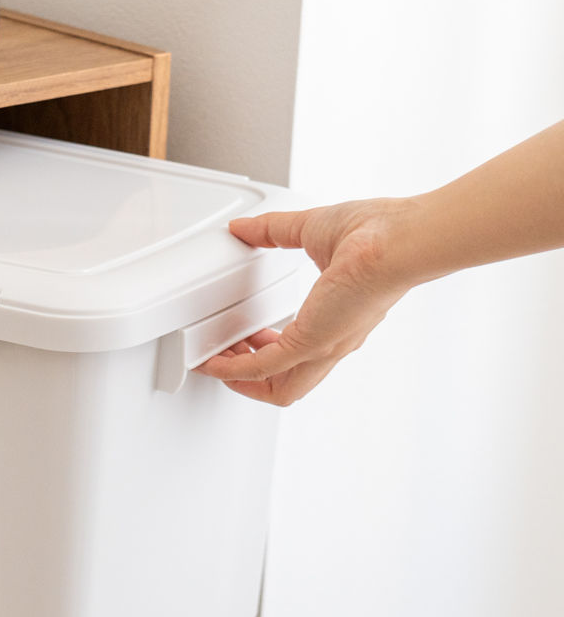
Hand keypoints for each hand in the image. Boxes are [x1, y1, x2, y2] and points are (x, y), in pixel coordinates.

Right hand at [196, 198, 419, 404]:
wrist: (399, 240)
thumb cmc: (378, 234)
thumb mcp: (312, 230)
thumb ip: (274, 230)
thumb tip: (246, 227)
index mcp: (339, 318)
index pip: (301, 353)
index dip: (267, 349)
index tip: (244, 340)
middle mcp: (334, 341)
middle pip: (289, 384)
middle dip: (250, 376)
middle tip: (226, 356)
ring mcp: (324, 347)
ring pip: (278, 389)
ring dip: (241, 381)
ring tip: (218, 364)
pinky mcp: (311, 343)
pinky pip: (264, 369)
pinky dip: (235, 371)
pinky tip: (217, 364)